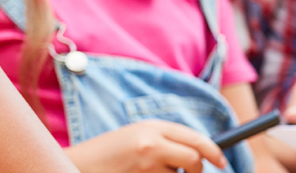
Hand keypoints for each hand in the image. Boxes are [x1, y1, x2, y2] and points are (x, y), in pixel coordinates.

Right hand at [65, 120, 226, 172]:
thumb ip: (167, 139)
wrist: (73, 165)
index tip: (222, 162)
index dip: (214, 153)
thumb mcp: (138, 135)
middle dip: (196, 171)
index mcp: (152, 127)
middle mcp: (151, 144)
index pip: (197, 139)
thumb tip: (201, 152)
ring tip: (144, 172)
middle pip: (194, 161)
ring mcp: (145, 166)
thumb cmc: (108, 153)